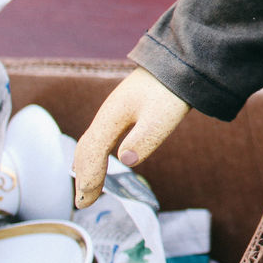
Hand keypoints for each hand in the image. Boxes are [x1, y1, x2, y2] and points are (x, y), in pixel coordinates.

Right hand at [72, 67, 190, 207]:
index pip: (93, 153)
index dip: (88, 178)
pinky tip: (106, 160)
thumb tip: (125, 161)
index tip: (85, 202)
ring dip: (87, 165)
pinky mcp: (125, 108)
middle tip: (82, 202)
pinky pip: (102, 136)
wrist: (179, 60)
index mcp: (111, 116)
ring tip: (89, 187)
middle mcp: (107, 114)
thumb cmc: (171, 90)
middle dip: (83, 175)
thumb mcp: (162, 116)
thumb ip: (145, 138)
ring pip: (92, 141)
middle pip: (86, 148)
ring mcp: (114, 110)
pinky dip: (97, 154)